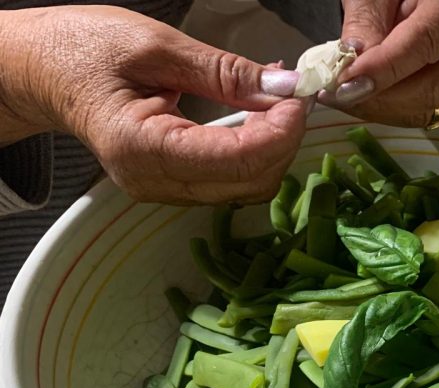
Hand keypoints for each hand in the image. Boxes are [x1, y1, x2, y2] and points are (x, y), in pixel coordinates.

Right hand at [0, 6, 306, 204]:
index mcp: (141, 147)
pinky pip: (229, 180)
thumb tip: (284, 88)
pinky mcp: (171, 184)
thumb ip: (224, 71)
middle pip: (249, 182)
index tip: (298, 97)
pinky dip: (255, 153)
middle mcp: (152, 181)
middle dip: (283, 142)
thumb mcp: (156, 46)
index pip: (236, 160)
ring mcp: (161, 189)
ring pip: (245, 187)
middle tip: (292, 97)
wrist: (39, 71)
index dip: (280, 132)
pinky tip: (259, 120)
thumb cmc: (82, 49)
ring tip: (277, 104)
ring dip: (273, 149)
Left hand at [321, 0, 438, 127]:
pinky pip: (422, 108)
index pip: (424, 43)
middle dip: (383, 100)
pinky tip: (364, 95)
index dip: (384, 69)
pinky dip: (390, 109)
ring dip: (383, 109)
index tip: (347, 84)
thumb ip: (366, 21)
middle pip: (434, 86)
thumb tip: (353, 66)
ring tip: (345, 95)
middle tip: (338, 95)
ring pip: (429, 105)